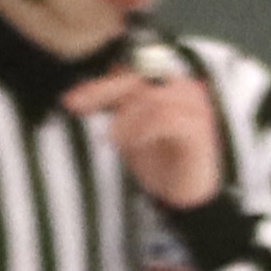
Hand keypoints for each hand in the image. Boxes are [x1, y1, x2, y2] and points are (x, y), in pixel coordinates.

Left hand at [67, 56, 225, 214]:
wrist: (184, 197)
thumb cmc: (159, 162)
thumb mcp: (128, 131)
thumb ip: (113, 109)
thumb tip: (78, 94)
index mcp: (168, 86)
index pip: (130, 74)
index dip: (99, 85)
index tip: (71, 101)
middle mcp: (184, 90)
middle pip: (139, 80)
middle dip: (104, 93)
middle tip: (79, 107)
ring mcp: (195, 108)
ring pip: (152, 98)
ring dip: (125, 119)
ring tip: (112, 139)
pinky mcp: (200, 129)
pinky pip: (168, 119)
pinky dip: (144, 130)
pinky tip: (132, 145)